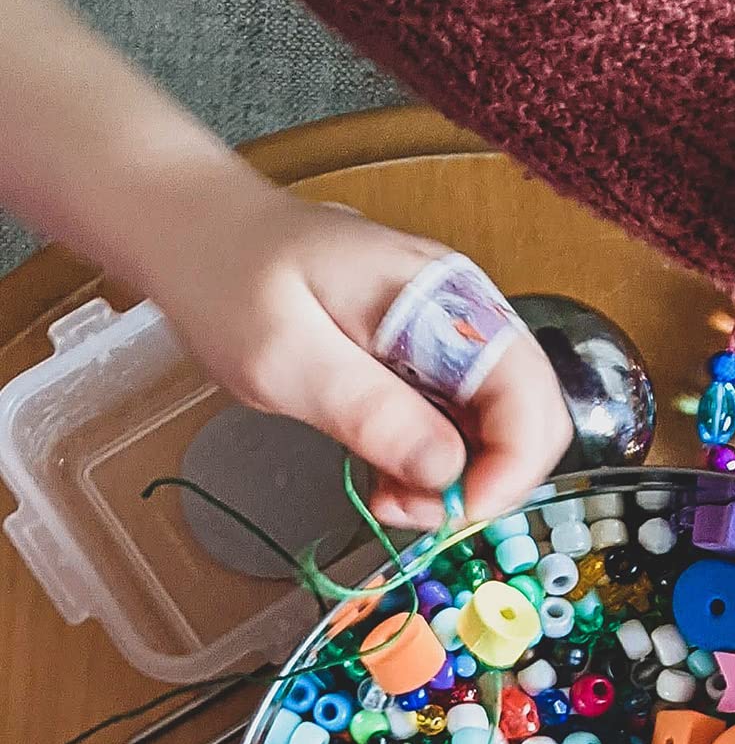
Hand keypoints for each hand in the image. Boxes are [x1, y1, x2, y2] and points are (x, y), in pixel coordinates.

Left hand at [140, 179, 570, 528]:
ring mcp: (455, 344)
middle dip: (488, 484)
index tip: (453, 513)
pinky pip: (464, 435)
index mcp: (445, 299)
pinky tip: (387, 481)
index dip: (510, 469)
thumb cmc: (227, 278)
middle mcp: (468, 319)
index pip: (527, 396)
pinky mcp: (434, 369)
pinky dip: (437, 474)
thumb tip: (446, 471)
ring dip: (459, 486)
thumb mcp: (280, 353)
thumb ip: (366, 409)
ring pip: (502, 438)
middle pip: (532, 422)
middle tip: (410, 510)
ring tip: (387, 498)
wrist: (194, 231)